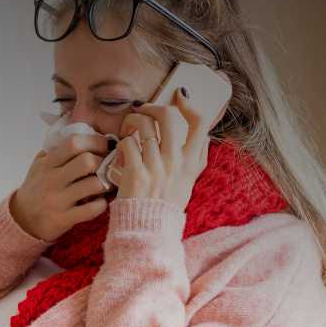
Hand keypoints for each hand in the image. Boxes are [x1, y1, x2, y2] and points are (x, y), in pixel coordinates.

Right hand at [10, 131, 118, 241]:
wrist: (22, 219)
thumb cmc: (37, 187)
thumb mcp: (41, 164)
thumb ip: (58, 149)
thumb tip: (86, 132)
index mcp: (47, 163)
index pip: (73, 143)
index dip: (94, 141)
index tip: (103, 145)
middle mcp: (52, 180)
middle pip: (87, 162)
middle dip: (102, 162)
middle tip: (106, 166)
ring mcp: (58, 201)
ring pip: (93, 185)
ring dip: (105, 184)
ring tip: (105, 184)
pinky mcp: (64, 219)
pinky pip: (92, 210)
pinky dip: (101, 204)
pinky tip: (98, 202)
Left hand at [110, 88, 208, 209]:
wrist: (148, 229)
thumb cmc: (166, 205)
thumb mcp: (188, 182)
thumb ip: (196, 159)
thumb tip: (204, 136)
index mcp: (190, 162)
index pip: (200, 124)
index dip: (190, 105)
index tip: (180, 96)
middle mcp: (175, 162)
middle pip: (167, 117)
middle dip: (152, 107)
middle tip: (143, 109)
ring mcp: (155, 167)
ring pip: (143, 126)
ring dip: (132, 121)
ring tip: (128, 127)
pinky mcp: (135, 173)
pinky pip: (127, 144)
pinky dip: (122, 142)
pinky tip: (121, 149)